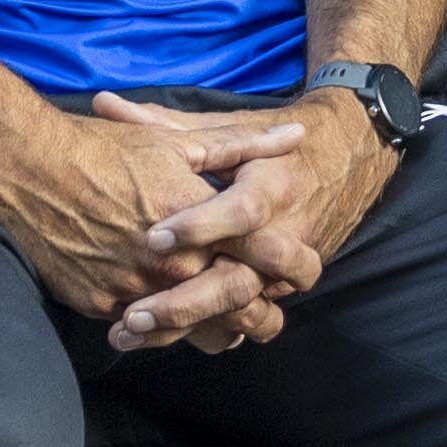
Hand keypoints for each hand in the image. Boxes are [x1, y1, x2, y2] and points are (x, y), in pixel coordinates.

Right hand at [0, 98, 305, 345]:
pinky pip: (144, 331)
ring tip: (229, 329)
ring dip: (214, 330)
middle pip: (234, 303)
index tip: (297, 269)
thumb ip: (243, 145)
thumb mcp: (178, 142)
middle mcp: (172, 264)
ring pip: (192, 329)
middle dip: (258, 312)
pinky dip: (160, 328)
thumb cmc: (105, 150)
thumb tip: (296, 136)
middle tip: (269, 315)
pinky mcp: (103, 306)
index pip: (263, 255)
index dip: (287, 265)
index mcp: (199, 221)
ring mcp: (136, 290)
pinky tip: (171, 323)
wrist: (28, 170)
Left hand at [99, 90, 397, 354]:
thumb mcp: (222, 129)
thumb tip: (103, 104)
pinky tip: (161, 342)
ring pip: (246, 316)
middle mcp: (286, 235)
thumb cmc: (267, 145)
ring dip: (191, 330)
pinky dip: (208, 338)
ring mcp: (284, 273)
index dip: (201, 227)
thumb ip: (163, 124)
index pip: (242, 213)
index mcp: (272, 185)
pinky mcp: (277, 293)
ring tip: (133, 332)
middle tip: (134, 312)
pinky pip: (247, 326)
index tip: (153, 237)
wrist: (343, 161)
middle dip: (187, 302)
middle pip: (243, 282)